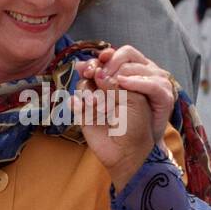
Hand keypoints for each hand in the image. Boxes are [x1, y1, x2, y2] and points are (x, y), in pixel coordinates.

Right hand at [75, 45, 175, 188]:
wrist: (126, 152)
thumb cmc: (136, 126)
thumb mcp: (132, 100)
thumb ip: (115, 84)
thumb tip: (98, 71)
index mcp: (123, 84)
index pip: (111, 65)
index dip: (106, 60)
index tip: (104, 57)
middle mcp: (108, 90)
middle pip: (93, 70)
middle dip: (92, 69)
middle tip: (91, 72)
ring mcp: (94, 101)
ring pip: (83, 84)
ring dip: (87, 91)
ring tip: (97, 105)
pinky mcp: (83, 113)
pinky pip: (74, 101)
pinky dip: (77, 102)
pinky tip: (81, 107)